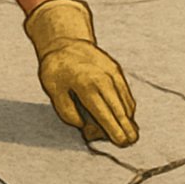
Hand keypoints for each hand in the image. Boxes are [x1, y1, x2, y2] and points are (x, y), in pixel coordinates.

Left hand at [25, 0, 137, 145]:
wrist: (66, 42)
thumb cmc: (56, 69)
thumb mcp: (53, 91)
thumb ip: (67, 112)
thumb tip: (83, 125)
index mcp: (86, 86)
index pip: (104, 113)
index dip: (113, 129)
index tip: (121, 141)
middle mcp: (103, 79)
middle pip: (119, 109)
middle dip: (126, 127)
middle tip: (130, 142)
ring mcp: (112, 73)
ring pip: (125, 101)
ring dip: (128, 118)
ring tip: (129, 133)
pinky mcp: (116, 70)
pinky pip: (125, 92)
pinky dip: (127, 105)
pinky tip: (126, 116)